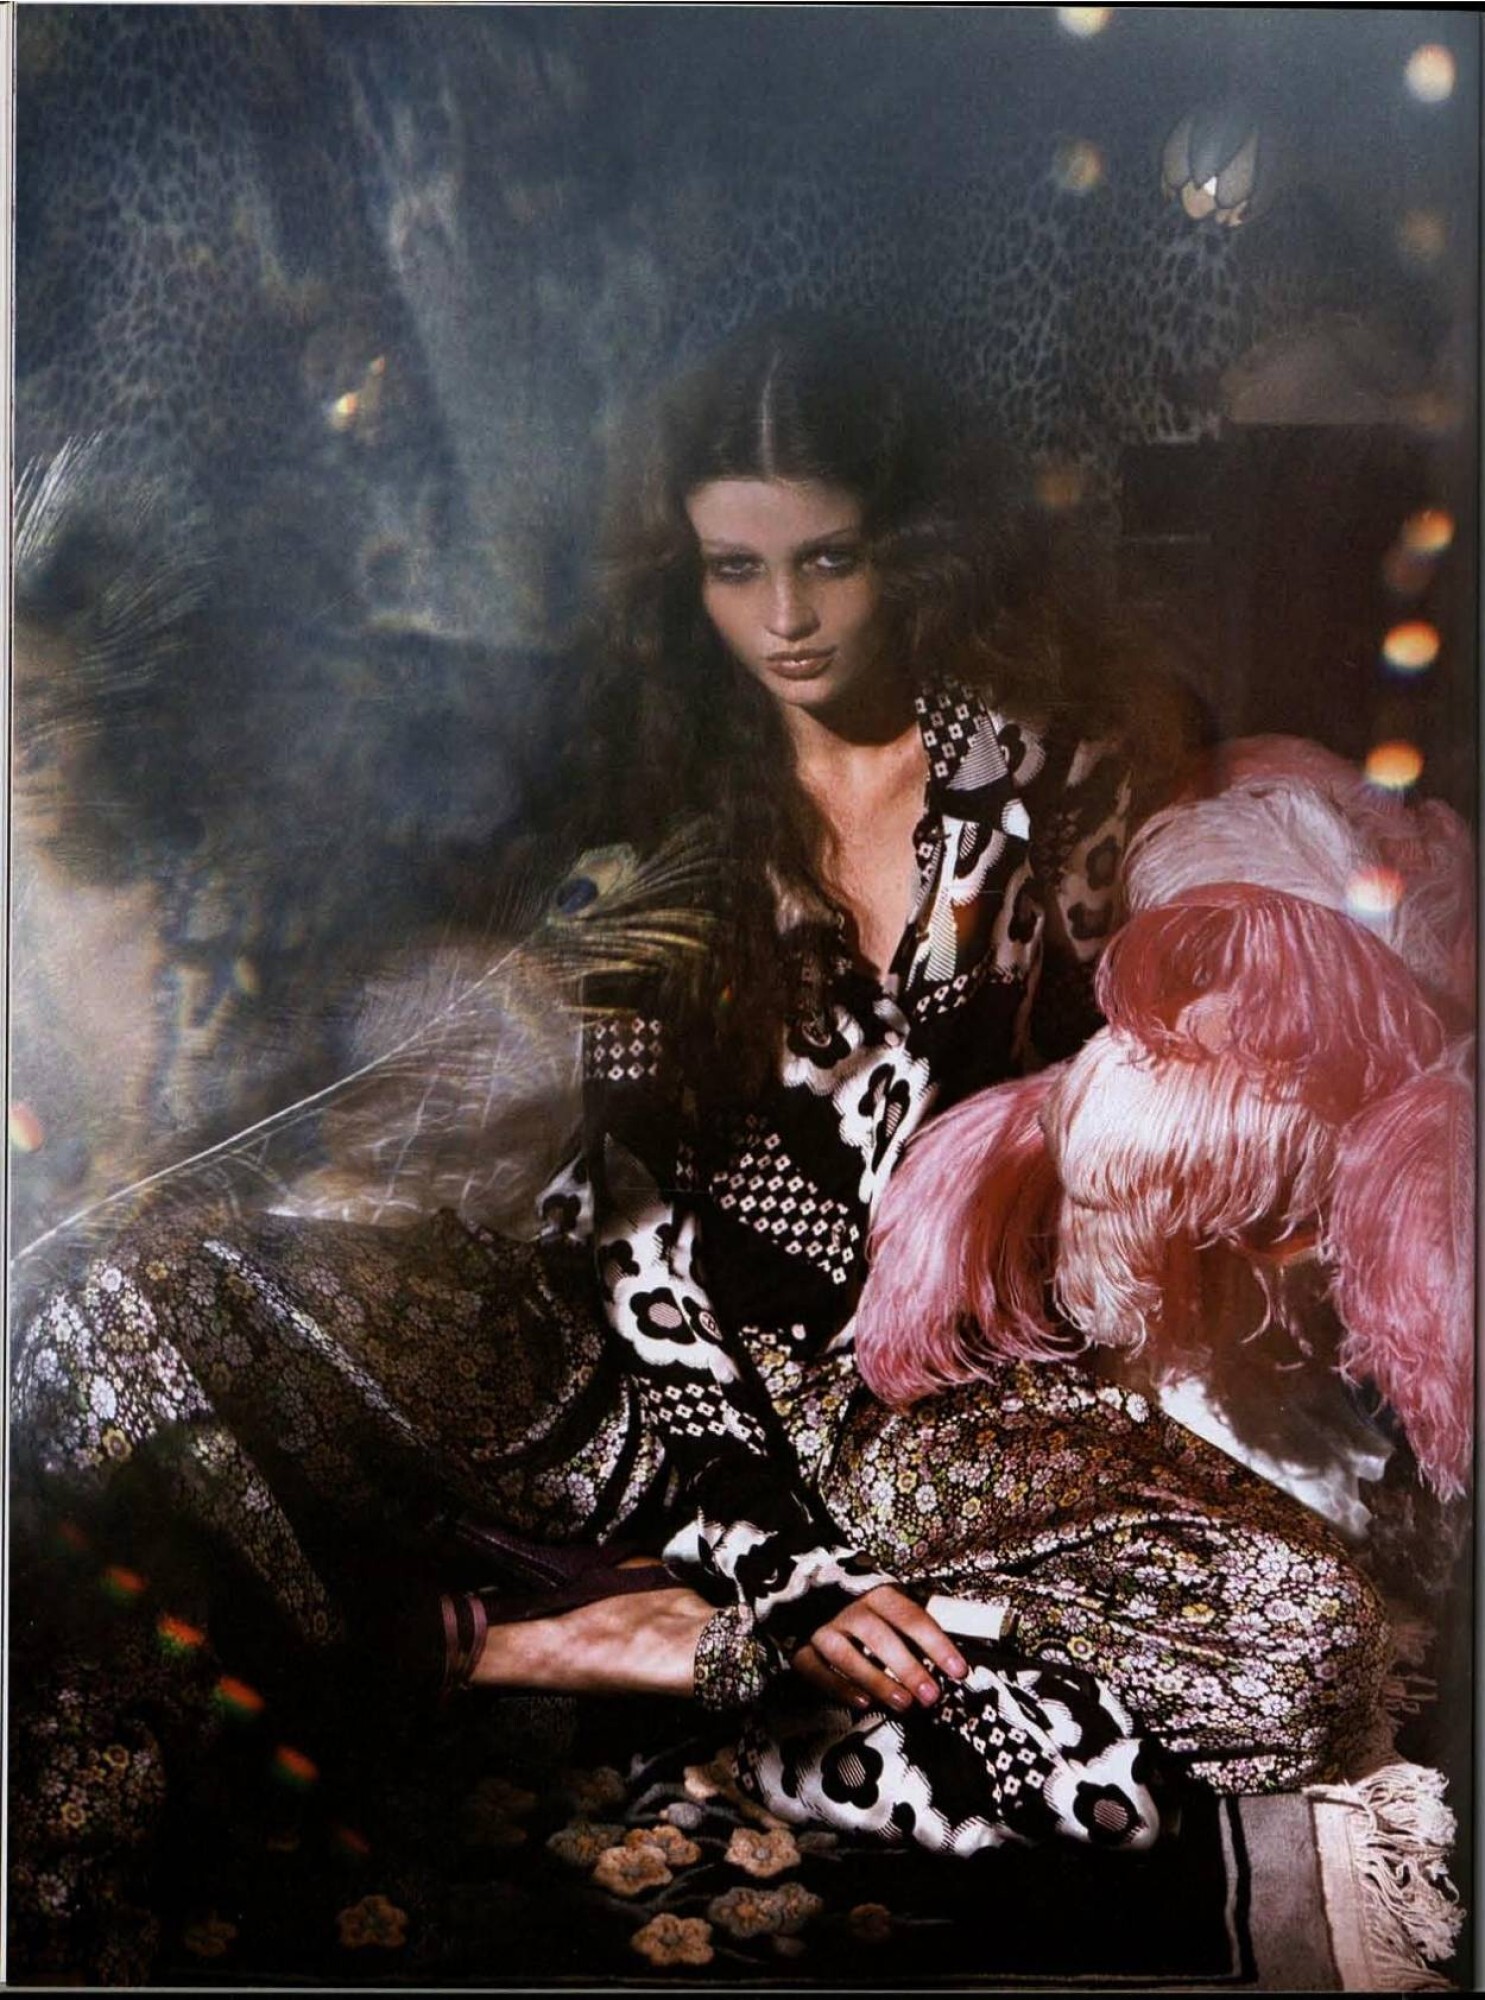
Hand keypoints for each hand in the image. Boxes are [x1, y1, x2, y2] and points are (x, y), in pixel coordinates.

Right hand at [791, 1584, 967, 1711]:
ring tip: (902, 1703)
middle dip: (907, 1667)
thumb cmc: (867, 1612)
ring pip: (846, 1655)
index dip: (936, 1643)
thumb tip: (955, 1659)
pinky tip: (862, 1702)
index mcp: (878, 1595)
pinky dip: (839, 1687)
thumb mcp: (894, 1610)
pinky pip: (817, 1670)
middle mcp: (850, 1610)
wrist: (810, 1598)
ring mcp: (824, 1630)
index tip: (958, 1670)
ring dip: (876, 1680)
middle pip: (879, 1636)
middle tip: (930, 1695)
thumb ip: (919, 1631)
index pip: (911, 1617)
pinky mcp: (803, 1650)